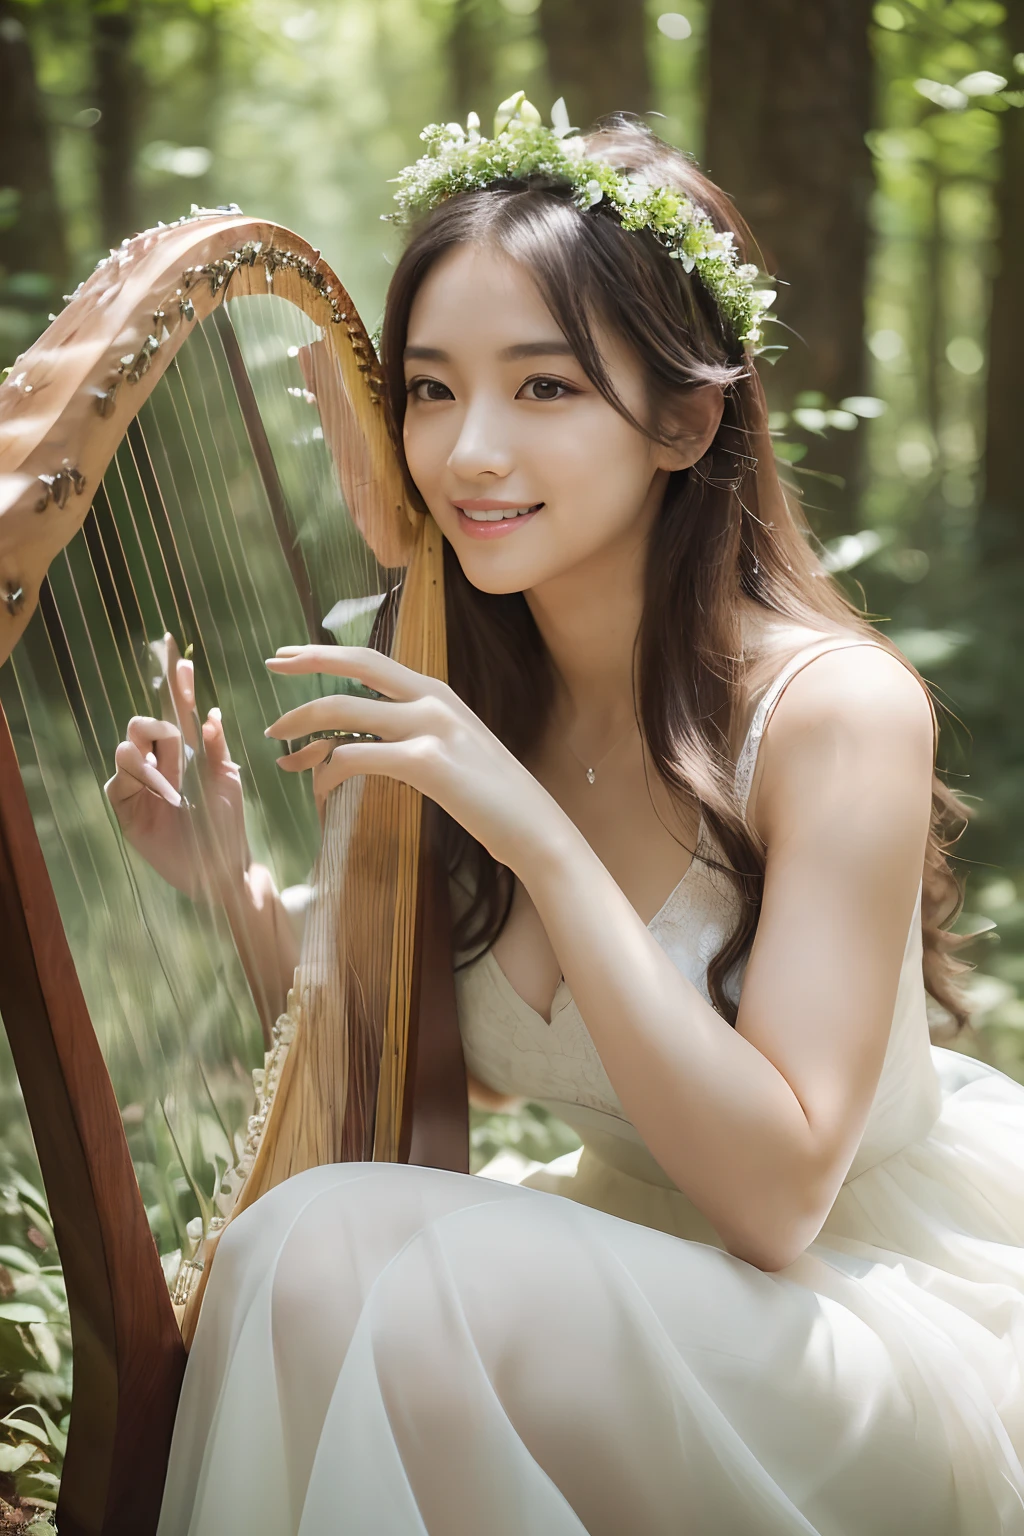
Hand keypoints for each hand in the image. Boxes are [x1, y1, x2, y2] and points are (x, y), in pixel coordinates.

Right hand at [104, 636, 250, 900]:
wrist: (220, 866)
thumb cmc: (226, 824)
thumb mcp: (227, 780)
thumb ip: (216, 748)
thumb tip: (208, 714)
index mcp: (185, 751)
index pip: (175, 710)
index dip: (176, 684)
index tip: (178, 655)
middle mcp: (159, 762)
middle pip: (142, 725)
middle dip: (157, 730)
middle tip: (177, 753)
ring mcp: (139, 784)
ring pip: (126, 751)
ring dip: (150, 761)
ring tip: (173, 785)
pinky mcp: (126, 807)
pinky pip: (116, 783)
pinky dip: (138, 781)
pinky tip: (162, 792)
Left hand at [264, 645, 560, 871]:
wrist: (536, 830)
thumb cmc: (495, 799)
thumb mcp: (458, 749)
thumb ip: (421, 733)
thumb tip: (375, 738)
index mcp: (437, 692)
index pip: (370, 658)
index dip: (325, 652)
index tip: (290, 655)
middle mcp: (433, 699)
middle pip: (354, 666)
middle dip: (304, 666)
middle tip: (268, 670)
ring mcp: (430, 728)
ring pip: (343, 712)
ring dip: (302, 731)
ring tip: (282, 756)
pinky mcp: (427, 763)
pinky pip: (354, 757)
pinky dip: (327, 774)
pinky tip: (320, 791)